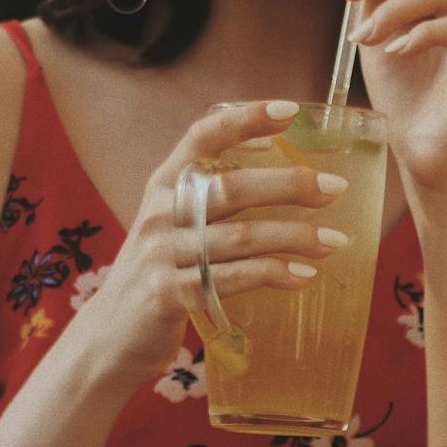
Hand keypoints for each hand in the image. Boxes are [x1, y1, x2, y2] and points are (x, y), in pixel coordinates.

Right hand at [88, 101, 346, 377]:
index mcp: (164, 184)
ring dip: (294, 237)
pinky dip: (273, 274)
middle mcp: (160, 213)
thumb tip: (291, 180)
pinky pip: (232, 279)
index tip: (290, 111)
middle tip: (335, 189)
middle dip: (289, 186)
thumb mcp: (175, 224)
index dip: (244, 120)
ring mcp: (162, 255)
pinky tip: (302, 276)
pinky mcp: (169, 296)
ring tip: (333, 242)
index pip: (203, 137)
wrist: (110, 335)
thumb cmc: (161, 270)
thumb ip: (214, 200)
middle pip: (232, 188)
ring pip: (240, 237)